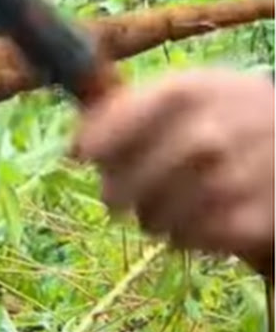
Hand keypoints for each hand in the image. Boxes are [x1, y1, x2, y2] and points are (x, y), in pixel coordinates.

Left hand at [72, 68, 274, 274]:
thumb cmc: (224, 116)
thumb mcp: (185, 91)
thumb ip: (123, 109)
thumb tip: (75, 147)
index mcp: (187, 91)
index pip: (107, 133)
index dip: (92, 148)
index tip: (85, 155)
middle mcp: (210, 133)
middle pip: (118, 191)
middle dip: (115, 195)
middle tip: (122, 195)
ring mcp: (235, 178)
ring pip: (150, 222)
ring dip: (151, 218)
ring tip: (170, 201)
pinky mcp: (255, 219)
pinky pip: (188, 240)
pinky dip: (189, 234)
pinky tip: (204, 215)